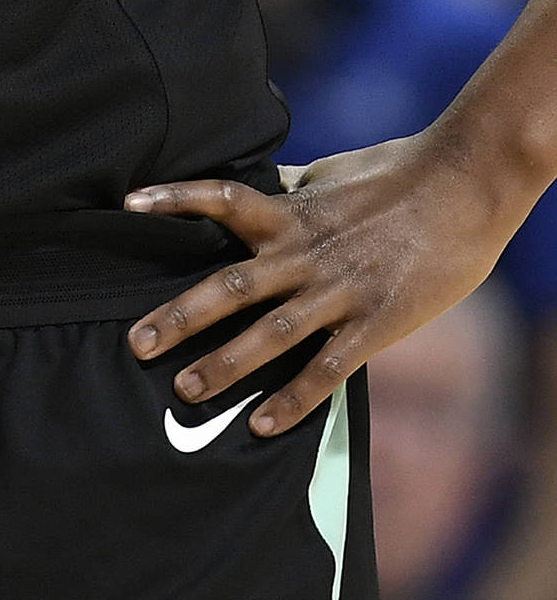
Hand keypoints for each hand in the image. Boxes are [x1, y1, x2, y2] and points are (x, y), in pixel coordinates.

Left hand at [123, 134, 509, 436]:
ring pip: (271, 334)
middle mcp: (304, 254)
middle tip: (137, 344)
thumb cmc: (398, 172)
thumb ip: (289, 187)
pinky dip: (295, 399)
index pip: (220, 199)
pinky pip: (328, 368)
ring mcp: (338, 290)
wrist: (471, 180)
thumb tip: (258, 178)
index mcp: (290, 214)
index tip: (129, 205)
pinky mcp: (376, 321)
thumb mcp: (331, 173)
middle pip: (231, 287)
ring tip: (184, 390)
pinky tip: (264, 427)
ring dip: (225, 365)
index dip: (174, 200)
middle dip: (181, 318)